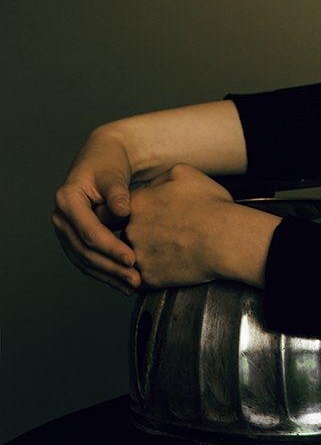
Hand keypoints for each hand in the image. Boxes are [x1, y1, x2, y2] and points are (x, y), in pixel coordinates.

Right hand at [53, 127, 140, 294]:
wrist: (101, 158)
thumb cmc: (108, 162)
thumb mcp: (113, 172)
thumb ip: (117, 192)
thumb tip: (123, 212)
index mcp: (67, 200)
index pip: (89, 231)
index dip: (111, 248)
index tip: (132, 259)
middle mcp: (60, 218)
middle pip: (85, 251)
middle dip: (111, 268)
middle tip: (136, 279)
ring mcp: (64, 230)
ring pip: (84, 261)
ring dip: (108, 276)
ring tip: (132, 286)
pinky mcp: (72, 238)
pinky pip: (86, 260)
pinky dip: (104, 272)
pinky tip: (122, 283)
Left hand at [124, 164, 235, 288]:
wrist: (225, 239)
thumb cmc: (211, 206)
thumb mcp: (183, 173)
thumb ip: (159, 179)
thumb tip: (152, 187)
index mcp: (138, 203)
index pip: (132, 208)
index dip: (150, 212)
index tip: (164, 217)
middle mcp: (132, 229)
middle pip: (132, 232)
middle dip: (147, 234)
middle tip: (171, 235)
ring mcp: (139, 255)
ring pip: (137, 256)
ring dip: (151, 255)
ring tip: (174, 252)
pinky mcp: (149, 278)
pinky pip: (145, 278)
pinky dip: (157, 275)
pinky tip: (174, 267)